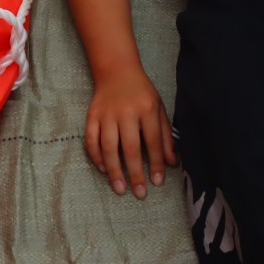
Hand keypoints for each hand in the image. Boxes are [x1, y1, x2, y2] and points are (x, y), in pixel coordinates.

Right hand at [84, 65, 176, 197]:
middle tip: (139, 193)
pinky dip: (96, 157)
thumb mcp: (159, 109)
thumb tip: (172, 163)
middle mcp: (127, 111)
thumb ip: (165, 135)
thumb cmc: (141, 93)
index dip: (156, 163)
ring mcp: (107, 114)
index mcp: (147, 108)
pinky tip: (104, 169)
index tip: (157, 182)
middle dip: (135, 173)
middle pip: (130, 147)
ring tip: (120, 188)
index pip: (153, 141)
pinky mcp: (92, 116)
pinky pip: (91, 140)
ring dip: (114, 170)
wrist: (117, 70)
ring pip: (108, 146)